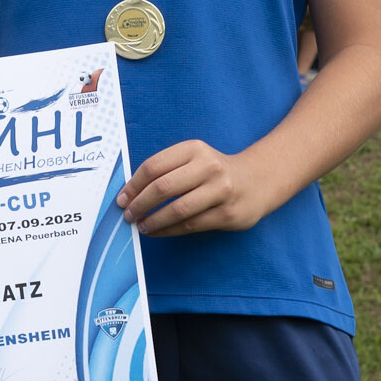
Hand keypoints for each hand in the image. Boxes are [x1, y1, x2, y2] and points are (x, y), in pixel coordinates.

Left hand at [120, 140, 272, 235]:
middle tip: (128, 214)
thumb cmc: (215, 171)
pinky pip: (190, 225)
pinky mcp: (228, 214)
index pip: (154, 166)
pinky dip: (169, 230)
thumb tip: (130, 193)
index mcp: (195, 149)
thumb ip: (167, 169)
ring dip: (153, 221)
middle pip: (163, 187)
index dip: (133, 185)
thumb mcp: (194, 158)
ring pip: (177, 210)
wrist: (258, 180)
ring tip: (141, 226)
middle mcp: (209, 167)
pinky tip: (157, 231)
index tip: (122, 198)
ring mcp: (221, 191)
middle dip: (139, 204)